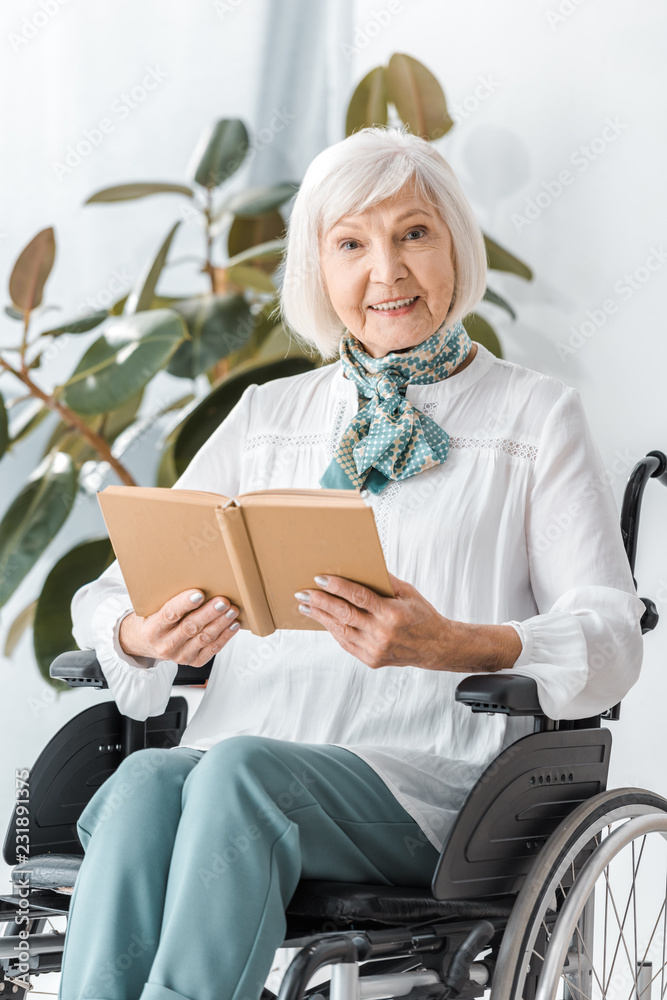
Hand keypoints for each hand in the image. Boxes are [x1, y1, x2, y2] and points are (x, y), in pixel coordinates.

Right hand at [118, 590, 240, 666]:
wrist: (146, 643)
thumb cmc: (154, 619)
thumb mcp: (153, 608)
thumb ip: (169, 598)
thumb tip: (196, 579)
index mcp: (152, 629)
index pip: (169, 614)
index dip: (184, 603)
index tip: (199, 593)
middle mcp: (165, 645)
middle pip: (190, 627)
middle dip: (209, 613)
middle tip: (223, 601)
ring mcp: (180, 655)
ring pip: (204, 638)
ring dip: (221, 623)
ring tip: (232, 610)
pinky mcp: (193, 661)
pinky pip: (212, 650)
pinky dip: (224, 637)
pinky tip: (233, 625)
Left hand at [295, 573, 522, 671]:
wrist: (435, 646)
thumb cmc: (421, 615)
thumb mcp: (408, 592)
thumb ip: (384, 580)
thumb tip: (359, 564)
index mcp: (392, 614)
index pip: (359, 597)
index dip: (337, 587)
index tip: (320, 578)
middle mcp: (382, 633)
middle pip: (344, 614)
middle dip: (320, 602)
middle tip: (303, 593)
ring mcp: (376, 649)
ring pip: (341, 631)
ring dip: (321, 618)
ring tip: (306, 607)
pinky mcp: (372, 660)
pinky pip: (346, 643)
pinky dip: (333, 631)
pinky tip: (323, 621)